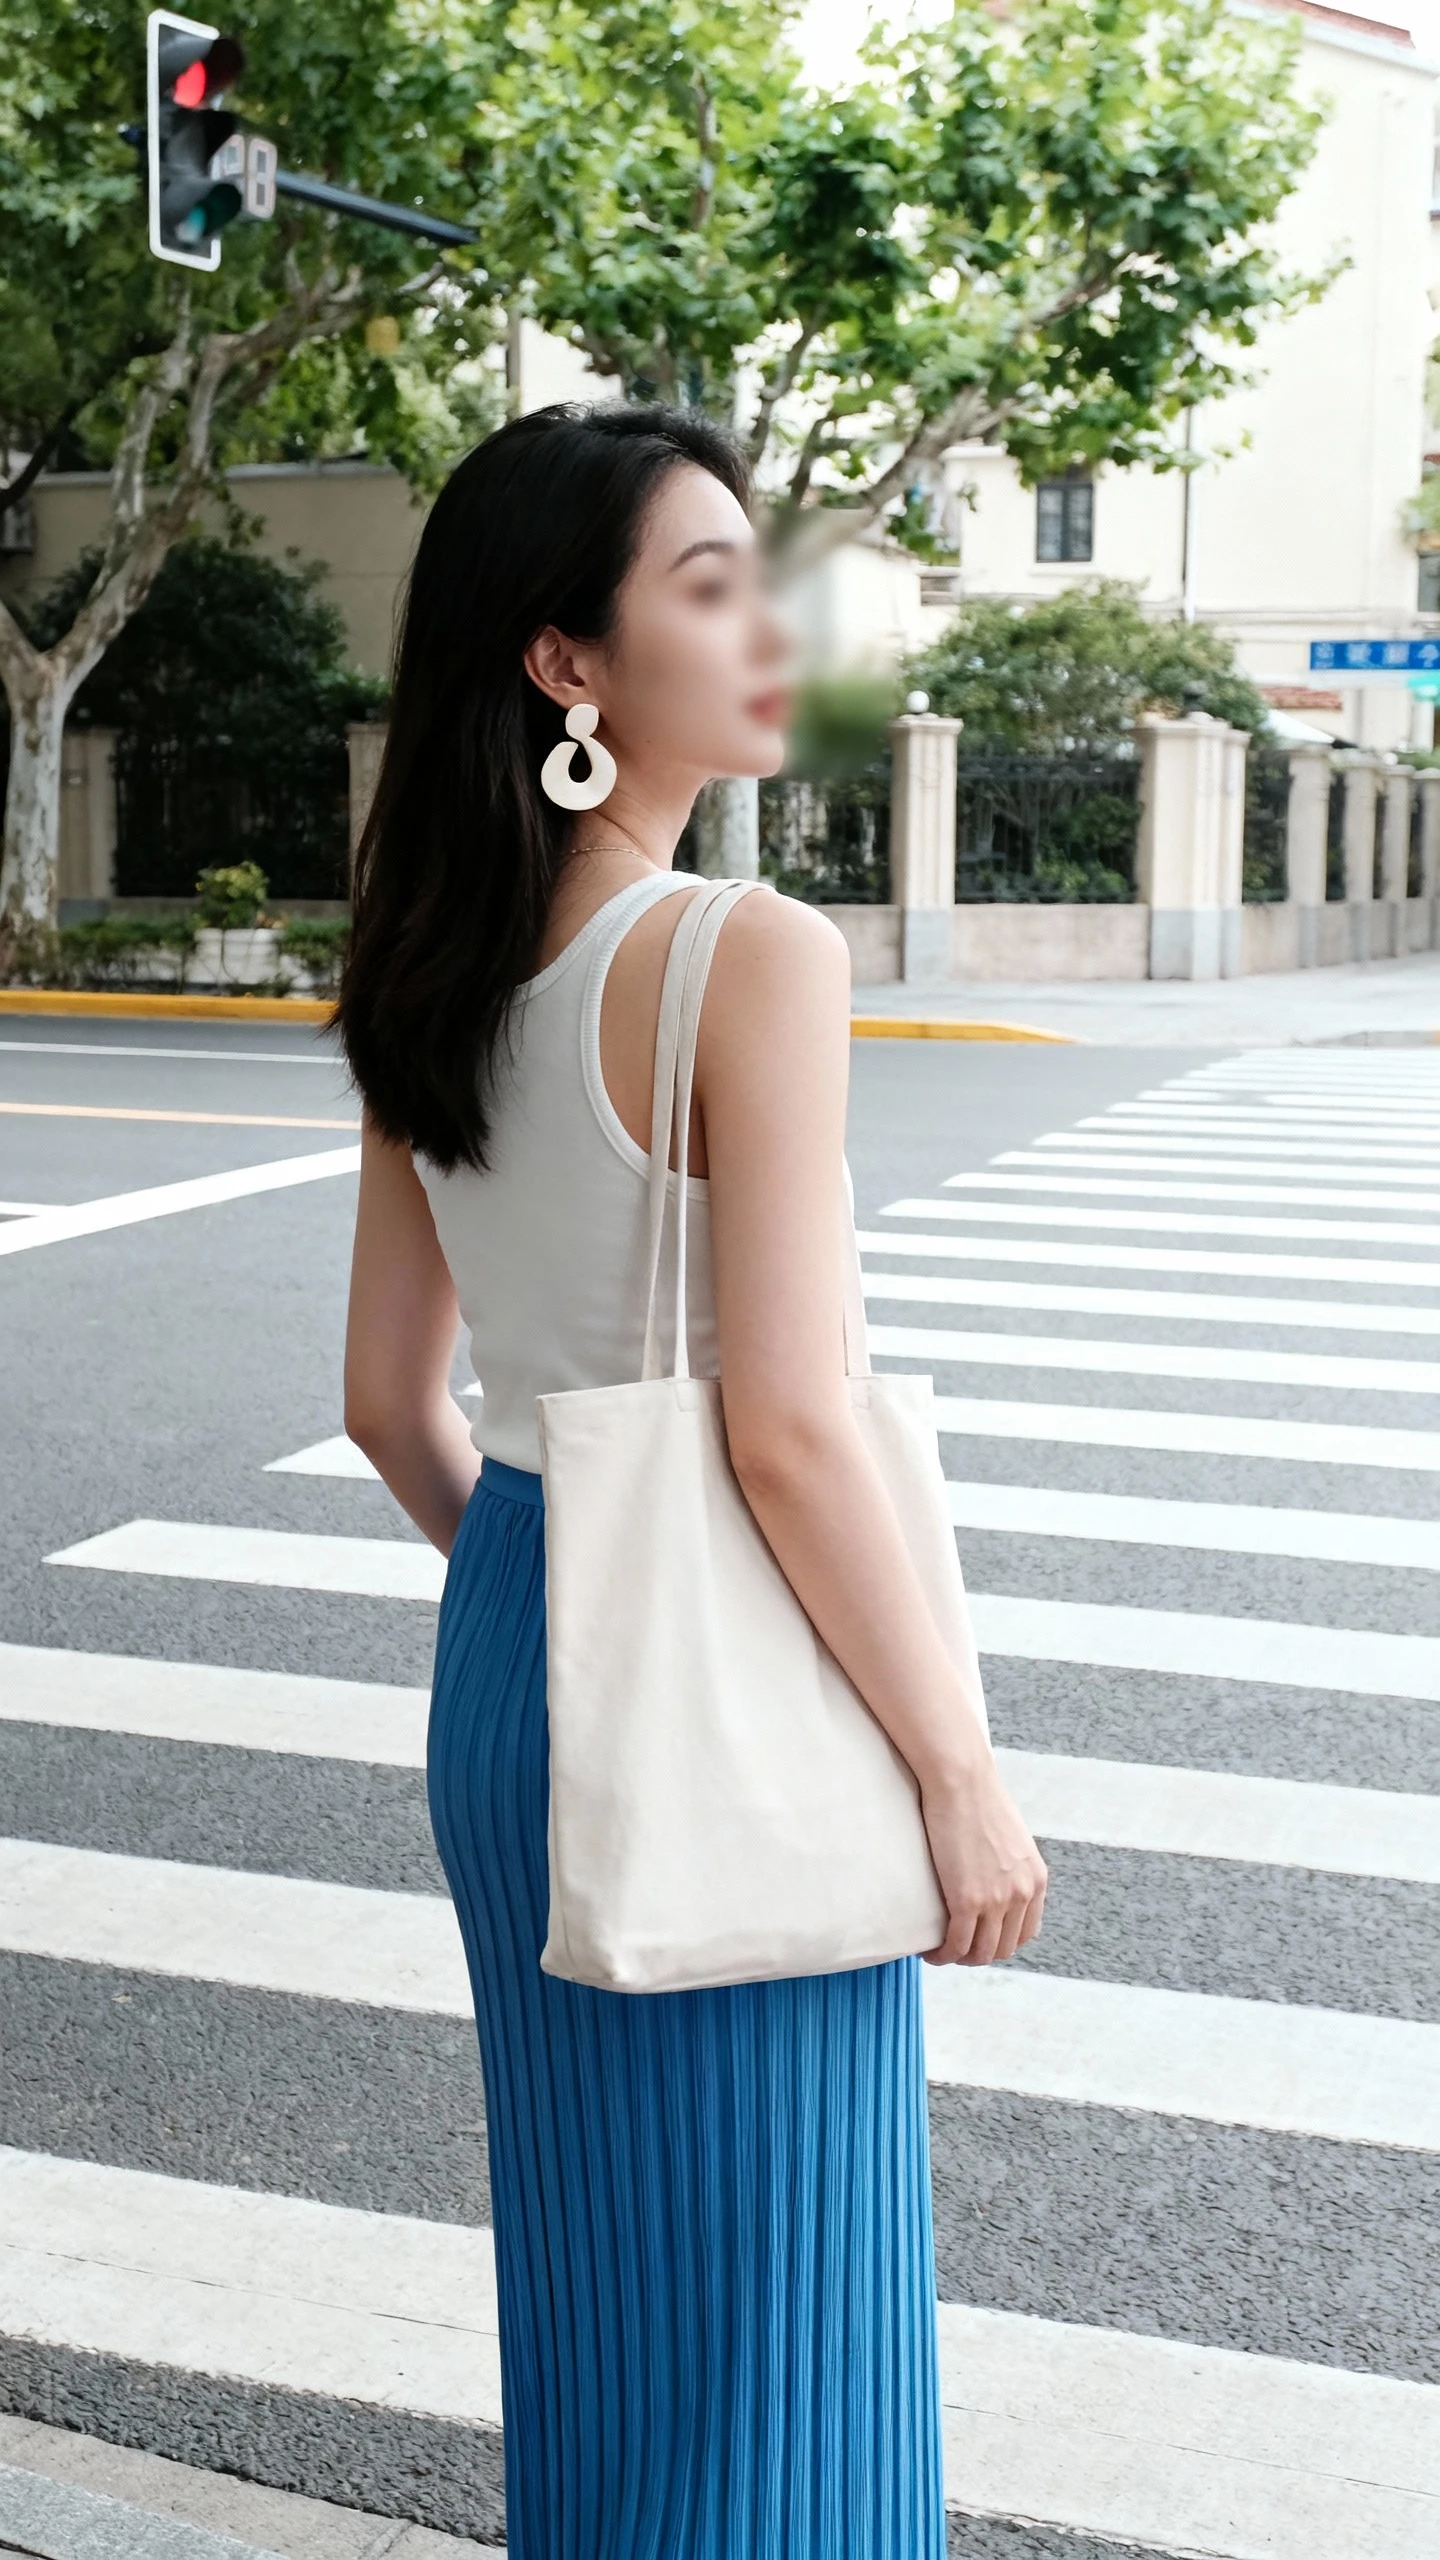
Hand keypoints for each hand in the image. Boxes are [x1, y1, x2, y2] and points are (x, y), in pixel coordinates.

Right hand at [918, 1761, 1047, 1966]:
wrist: (961, 1780)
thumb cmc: (977, 1797)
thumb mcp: (1010, 1835)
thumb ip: (1010, 1862)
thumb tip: (993, 1872)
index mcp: (1036, 1879)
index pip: (1026, 1932)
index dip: (1002, 1942)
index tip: (980, 1938)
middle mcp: (1022, 1893)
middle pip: (1004, 1947)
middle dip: (980, 1954)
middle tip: (956, 1947)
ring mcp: (996, 1899)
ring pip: (981, 1953)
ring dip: (960, 1959)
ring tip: (941, 1952)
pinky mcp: (967, 1900)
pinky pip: (956, 1944)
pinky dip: (943, 1955)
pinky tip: (930, 1952)